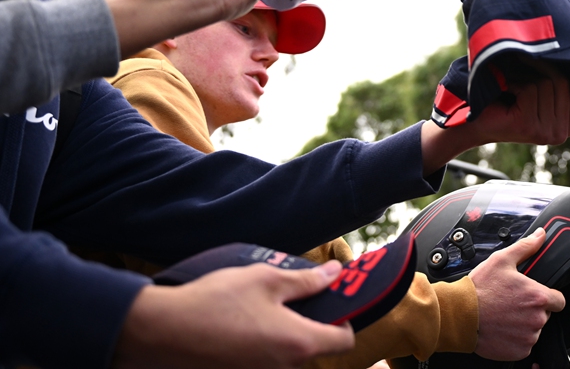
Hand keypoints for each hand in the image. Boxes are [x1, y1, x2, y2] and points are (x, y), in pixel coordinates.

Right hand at [113, 261, 353, 368]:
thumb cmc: (215, 302)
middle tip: (294, 301)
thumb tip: (335, 275)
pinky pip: (262, 362)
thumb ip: (306, 281)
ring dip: (283, 337)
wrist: (160, 332)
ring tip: (260, 312)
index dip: (346, 320)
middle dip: (310, 326)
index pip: (344, 341)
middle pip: (314, 349)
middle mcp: (283, 368)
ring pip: (286, 357)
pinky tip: (242, 329)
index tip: (333, 304)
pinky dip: (260, 348)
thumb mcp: (266, 280)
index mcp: (298, 343)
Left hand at [470, 62, 569, 145]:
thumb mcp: (538, 92)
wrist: (474, 122)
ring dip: (524, 77)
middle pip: (561, 83)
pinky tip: (505, 91)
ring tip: (510, 84)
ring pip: (544, 84)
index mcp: (567, 125)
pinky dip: (514, 83)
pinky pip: (529, 89)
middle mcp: (561, 133)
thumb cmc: (506, 101)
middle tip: (519, 65)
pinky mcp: (529, 127)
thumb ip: (557, 83)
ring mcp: (546, 133)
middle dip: (540, 68)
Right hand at [470, 228, 565, 360]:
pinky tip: (502, 328)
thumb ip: (526, 247)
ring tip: (505, 315)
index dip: (548, 297)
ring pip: (534, 330)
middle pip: (545, 315)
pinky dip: (515, 339)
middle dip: (533, 310)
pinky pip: (524, 345)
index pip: (559, 300)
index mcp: (538, 297)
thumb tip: (540, 235)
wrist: (459, 316)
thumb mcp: (502, 260)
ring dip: (524, 325)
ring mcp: (528, 337)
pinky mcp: (519, 351)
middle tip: (513, 304)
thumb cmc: (479, 289)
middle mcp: (537, 319)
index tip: (534, 296)